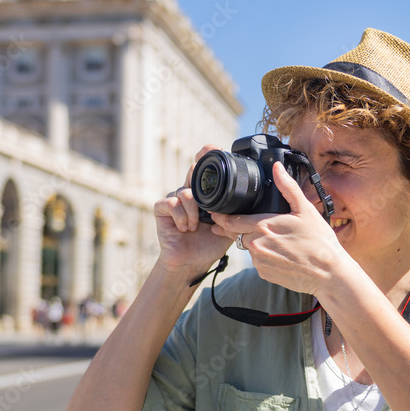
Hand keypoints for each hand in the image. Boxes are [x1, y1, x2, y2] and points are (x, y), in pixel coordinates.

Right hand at [155, 145, 232, 274]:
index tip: (215, 148)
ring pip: (184, 191)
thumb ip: (235, 216)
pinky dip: (181, 216)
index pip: (205, 171)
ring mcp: (174, 200)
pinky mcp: (162, 210)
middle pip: (192, 171)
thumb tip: (247, 205)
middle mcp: (189, 193)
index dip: (206, 156)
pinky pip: (171, 203)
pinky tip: (185, 227)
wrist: (192, 262)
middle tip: (203, 175)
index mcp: (204, 195)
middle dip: (198, 170)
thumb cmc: (209, 245)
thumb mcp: (228, 229)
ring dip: (193, 210)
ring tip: (195, 226)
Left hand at [210, 161, 343, 296]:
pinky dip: (263, 256)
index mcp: (263, 227)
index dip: (220, 217)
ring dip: (253, 243)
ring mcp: (259, 261)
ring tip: (274, 240)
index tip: (214, 213)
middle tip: (238, 225)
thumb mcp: (305, 210)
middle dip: (235, 229)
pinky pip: (257, 262)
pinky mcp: (264, 274)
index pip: (231, 221)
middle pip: (236, 235)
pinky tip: (278, 253)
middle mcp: (256, 245)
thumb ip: (287, 188)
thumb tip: (276, 167)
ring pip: (248, 248)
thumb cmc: (319, 241)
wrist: (328, 274)